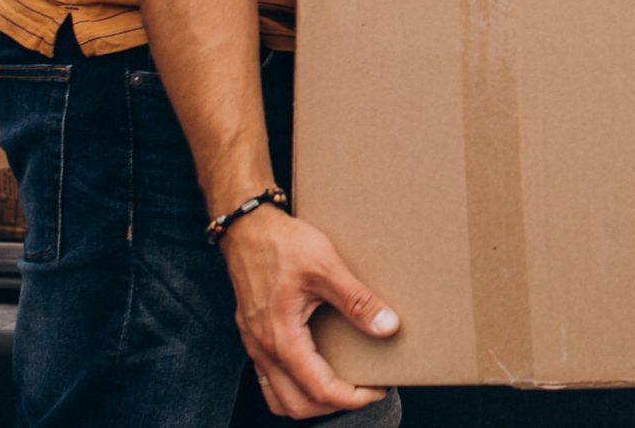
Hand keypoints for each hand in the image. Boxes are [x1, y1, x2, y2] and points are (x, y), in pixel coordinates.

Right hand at [218, 204, 399, 419]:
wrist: (247, 228)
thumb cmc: (283, 244)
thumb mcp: (327, 267)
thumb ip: (357, 300)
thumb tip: (388, 326)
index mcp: (281, 338)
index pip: (318, 389)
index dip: (352, 397)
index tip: (378, 389)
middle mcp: (263, 348)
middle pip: (295, 404)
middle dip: (332, 406)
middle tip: (364, 390)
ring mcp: (254, 344)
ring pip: (278, 396)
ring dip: (310, 400)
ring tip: (342, 385)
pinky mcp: (254, 335)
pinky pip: (270, 378)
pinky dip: (294, 385)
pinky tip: (316, 366)